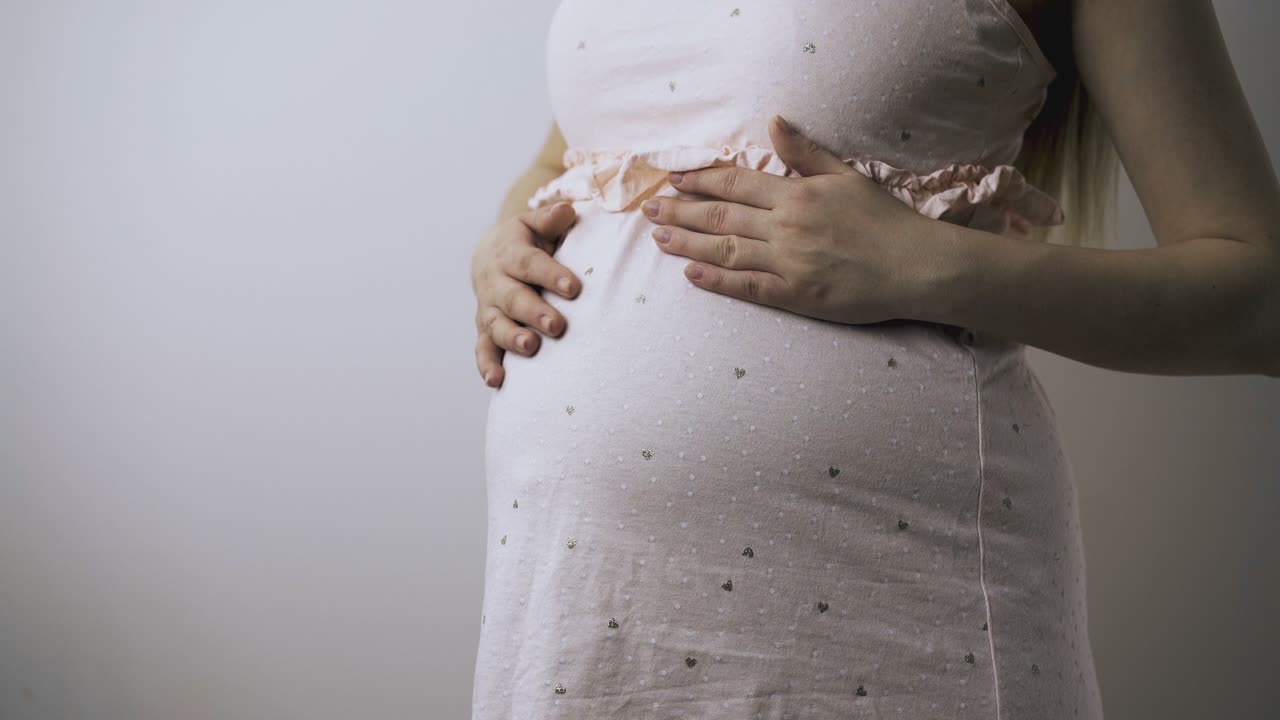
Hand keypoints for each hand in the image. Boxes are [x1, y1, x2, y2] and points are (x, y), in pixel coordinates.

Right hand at [471, 201, 579, 387]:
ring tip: (531, 348)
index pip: (530, 263)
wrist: (489, 255)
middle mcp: (495, 282)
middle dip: (534, 312)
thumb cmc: (524, 241)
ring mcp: (489, 308)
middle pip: (513, 298)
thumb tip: (567, 211)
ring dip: (512, 338)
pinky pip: (483, 349)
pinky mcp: (485, 330)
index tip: (573, 288)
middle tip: (557, 325)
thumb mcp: (534, 224)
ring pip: (497, 325)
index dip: (550, 275)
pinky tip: (496, 382)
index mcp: (510, 253)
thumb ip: (550, 220)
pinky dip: (487, 366)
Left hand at [642, 115, 946, 324]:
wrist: (917, 267)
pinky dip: (716, 282)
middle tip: (650, 210)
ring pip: (725, 251)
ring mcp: (788, 263)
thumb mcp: (846, 176)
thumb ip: (805, 153)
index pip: (735, 182)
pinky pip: (747, 287)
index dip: (700, 180)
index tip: (674, 179)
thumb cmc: (884, 221)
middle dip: (681, 212)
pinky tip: (692, 276)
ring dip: (688, 245)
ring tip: (660, 239)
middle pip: (720, 216)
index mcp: (796, 195)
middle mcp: (786, 227)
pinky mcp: (795, 296)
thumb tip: (773, 123)